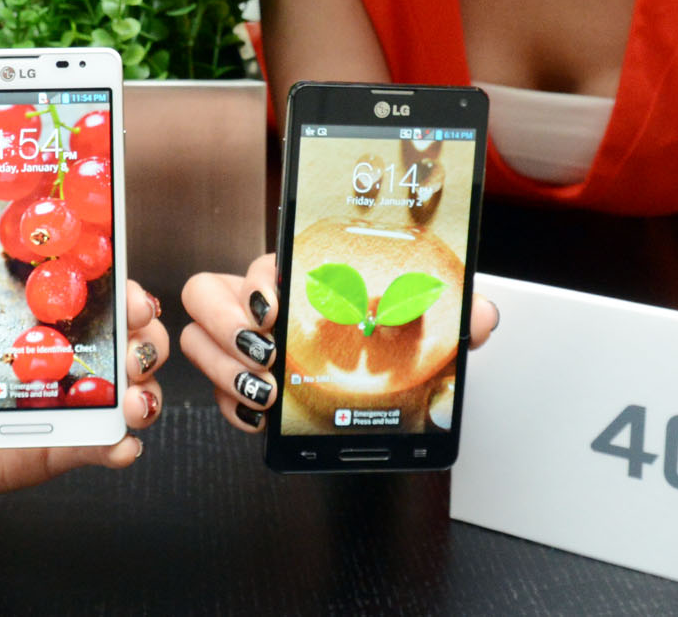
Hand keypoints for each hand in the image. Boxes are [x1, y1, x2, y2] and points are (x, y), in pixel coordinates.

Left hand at [0, 266, 168, 505]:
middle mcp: (51, 353)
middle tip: (135, 346)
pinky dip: (118, 446)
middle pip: (123, 337)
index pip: (85, 287)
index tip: (128, 291)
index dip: (119, 284)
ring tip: (134, 401)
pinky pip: (96, 447)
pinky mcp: (51, 450)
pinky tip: (119, 445)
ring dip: (143, 392)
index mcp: (20, 313)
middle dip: (144, 338)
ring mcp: (56, 402)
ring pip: (124, 391)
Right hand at [179, 253, 500, 431]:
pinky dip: (227, 403)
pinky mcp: (234, 383)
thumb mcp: (426, 327)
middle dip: (227, 321)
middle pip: (206, 291)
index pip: (261, 261)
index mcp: (297, 276)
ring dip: (222, 365)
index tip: (278, 300)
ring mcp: (239, 343)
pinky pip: (209, 389)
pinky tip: (258, 417)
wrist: (377, 389)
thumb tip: (481, 315)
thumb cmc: (388, 343)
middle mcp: (258, 304)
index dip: (259, 277)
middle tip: (268, 351)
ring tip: (265, 390)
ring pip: (196, 338)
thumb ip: (452, 313)